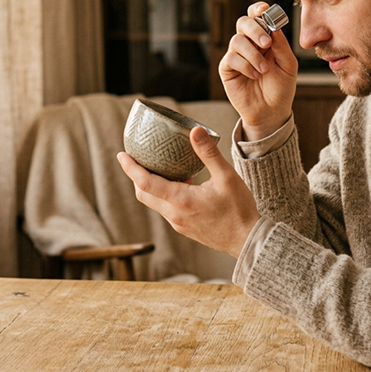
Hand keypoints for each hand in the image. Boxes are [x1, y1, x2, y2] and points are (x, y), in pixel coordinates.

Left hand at [116, 125, 260, 257]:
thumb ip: (208, 153)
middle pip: (143, 193)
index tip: (121, 155)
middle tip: (136, 158)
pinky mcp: (185, 228)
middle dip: (136, 175)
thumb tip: (195, 130)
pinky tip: (182, 183)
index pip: (145, 182)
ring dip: (152, 185)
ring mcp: (179, 223)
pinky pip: (167, 209)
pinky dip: (165, 194)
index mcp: (180, 200)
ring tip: (160, 166)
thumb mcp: (226, 176)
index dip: (130, 167)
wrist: (248, 241)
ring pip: (155, 202)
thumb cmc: (239, 210)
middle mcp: (174, 214)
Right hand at [219, 2, 298, 139]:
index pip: (257, 16)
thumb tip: (274, 27)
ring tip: (264, 70)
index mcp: (265, 38)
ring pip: (237, 40)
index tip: (264, 11)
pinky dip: (245, 65)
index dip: (258, 10)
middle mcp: (249, 44)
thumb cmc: (281, 88)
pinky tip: (254, 75)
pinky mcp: (227, 69)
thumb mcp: (288, 65)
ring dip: (253, 54)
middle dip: (255, 29)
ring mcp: (237, 55)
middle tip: (267, 43)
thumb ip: (282, 45)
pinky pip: (231, 58)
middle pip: (243, 22)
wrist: (271, 111)